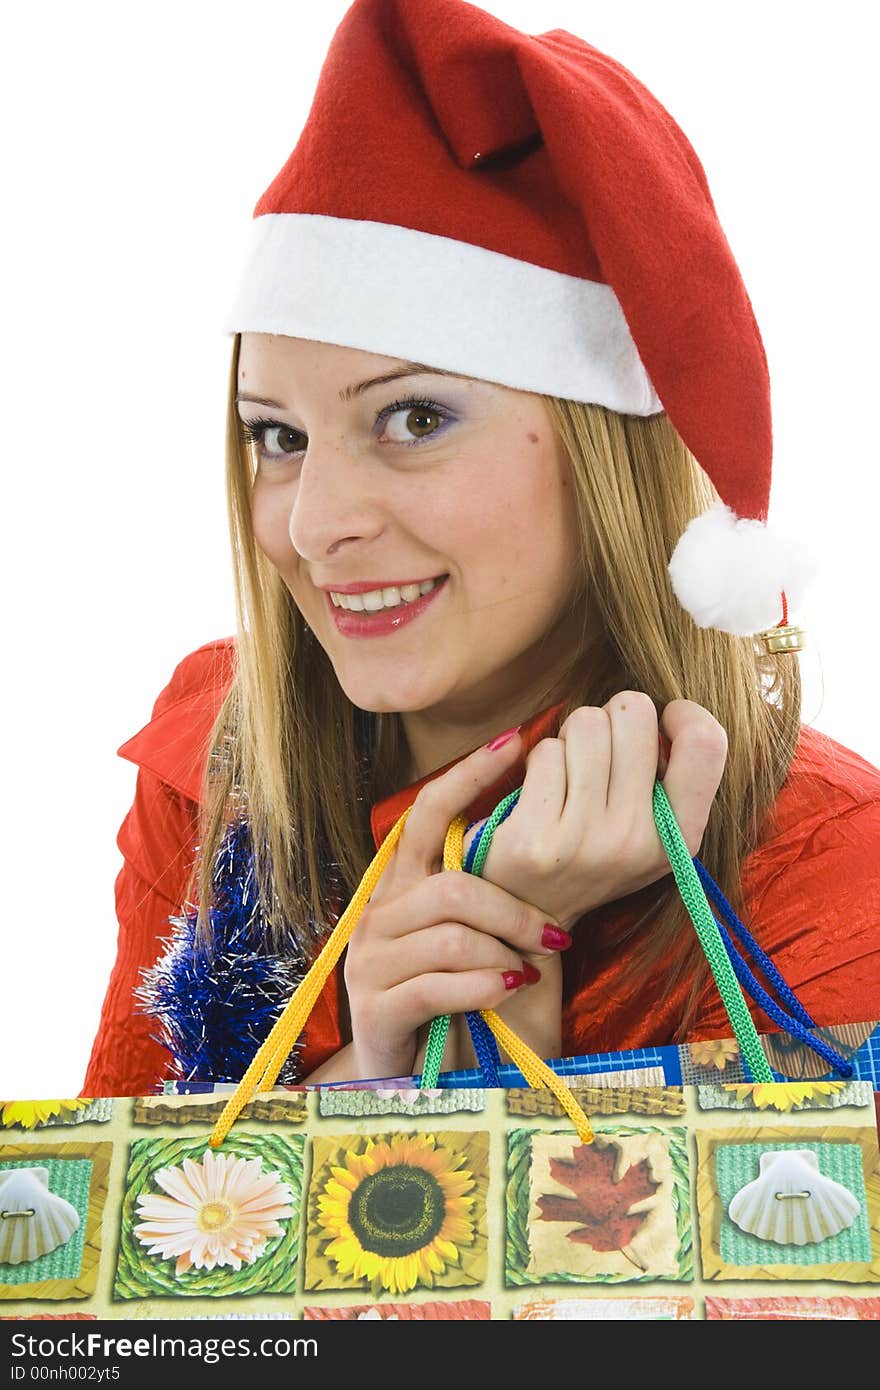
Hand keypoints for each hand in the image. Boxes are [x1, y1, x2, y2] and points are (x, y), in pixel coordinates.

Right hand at [343, 729, 567, 1079]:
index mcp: (401, 886)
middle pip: (452, 886)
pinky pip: (439, 984)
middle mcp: (379, 914)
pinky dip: (485, 985)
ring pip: (451, 935)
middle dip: (514, 909)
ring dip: (505, 953)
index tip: (517, 740)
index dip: (468, 775)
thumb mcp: (466, 934)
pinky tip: (508, 990)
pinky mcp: (377, 1008)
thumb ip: (484, 890)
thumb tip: (545, 834)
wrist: (405, 1075)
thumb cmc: (451, 994)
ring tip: (529, 972)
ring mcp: (370, 961)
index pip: (426, 813)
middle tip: (558, 937)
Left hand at [464, 694, 727, 932]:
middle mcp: (637, 840)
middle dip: (613, 716)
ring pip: (586, 723)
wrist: (532, 914)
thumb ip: (675, 778)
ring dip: (574, 736)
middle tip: (602, 749)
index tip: (661, 724)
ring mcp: (585, 841)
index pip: (707, 742)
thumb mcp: (657, 832)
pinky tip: (542, 792)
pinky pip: (545, 751)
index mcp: (682, 838)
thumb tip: (664, 711)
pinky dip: (541, 760)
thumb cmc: (598, 852)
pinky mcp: (534, 838)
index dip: (683, 713)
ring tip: (571, 769)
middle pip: (634, 712)